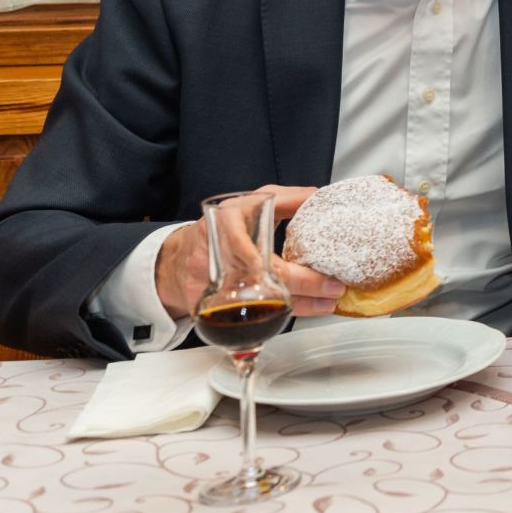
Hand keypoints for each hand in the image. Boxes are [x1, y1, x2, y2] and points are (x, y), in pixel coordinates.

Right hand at [156, 185, 342, 320]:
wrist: (178, 258)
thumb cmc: (221, 229)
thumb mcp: (250, 204)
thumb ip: (285, 200)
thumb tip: (318, 197)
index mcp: (228, 222)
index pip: (266, 252)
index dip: (297, 271)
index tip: (326, 276)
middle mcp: (217, 252)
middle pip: (266, 280)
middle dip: (306, 289)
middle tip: (333, 290)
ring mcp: (209, 283)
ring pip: (262, 302)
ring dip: (299, 305)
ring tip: (326, 302)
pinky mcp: (207, 307)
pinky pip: (247, 315)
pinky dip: (277, 315)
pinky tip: (301, 310)